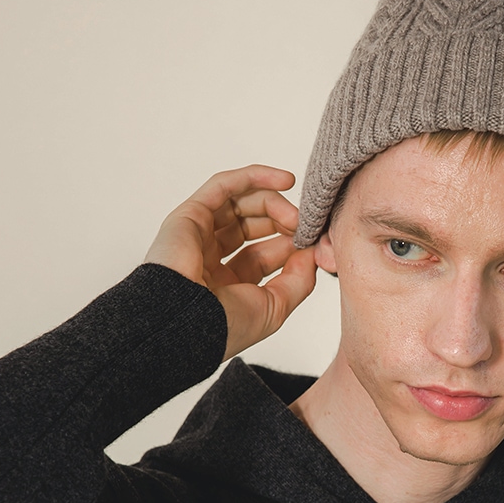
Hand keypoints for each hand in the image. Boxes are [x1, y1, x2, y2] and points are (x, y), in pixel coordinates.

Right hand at [144, 165, 316, 360]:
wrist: (188, 322)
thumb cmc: (225, 325)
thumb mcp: (276, 307)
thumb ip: (299, 280)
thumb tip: (312, 252)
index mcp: (227, 284)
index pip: (266, 254)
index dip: (292, 245)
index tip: (316, 244)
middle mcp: (211, 258)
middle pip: (254, 225)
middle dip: (284, 222)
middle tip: (306, 227)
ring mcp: (198, 235)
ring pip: (242, 204)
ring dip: (275, 203)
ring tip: (297, 216)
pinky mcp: (190, 214)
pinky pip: (224, 186)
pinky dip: (254, 177)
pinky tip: (285, 180)